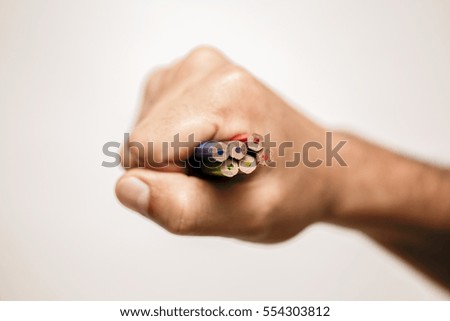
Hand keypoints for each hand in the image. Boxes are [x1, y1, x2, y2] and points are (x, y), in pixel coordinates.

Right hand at [115, 47, 338, 242]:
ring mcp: (193, 68)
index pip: (144, 150)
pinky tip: (208, 147)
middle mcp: (205, 69)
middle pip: (141, 140)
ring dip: (172, 161)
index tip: (211, 187)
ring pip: (142, 133)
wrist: (316, 165)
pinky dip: (172, 146)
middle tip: (219, 177)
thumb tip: (126, 188)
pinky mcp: (184, 78)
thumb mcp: (248, 215)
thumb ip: (184, 208)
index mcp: (224, 95)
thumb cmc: (291, 189)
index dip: (168, 186)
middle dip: (171, 174)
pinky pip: (150, 124)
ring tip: (218, 162)